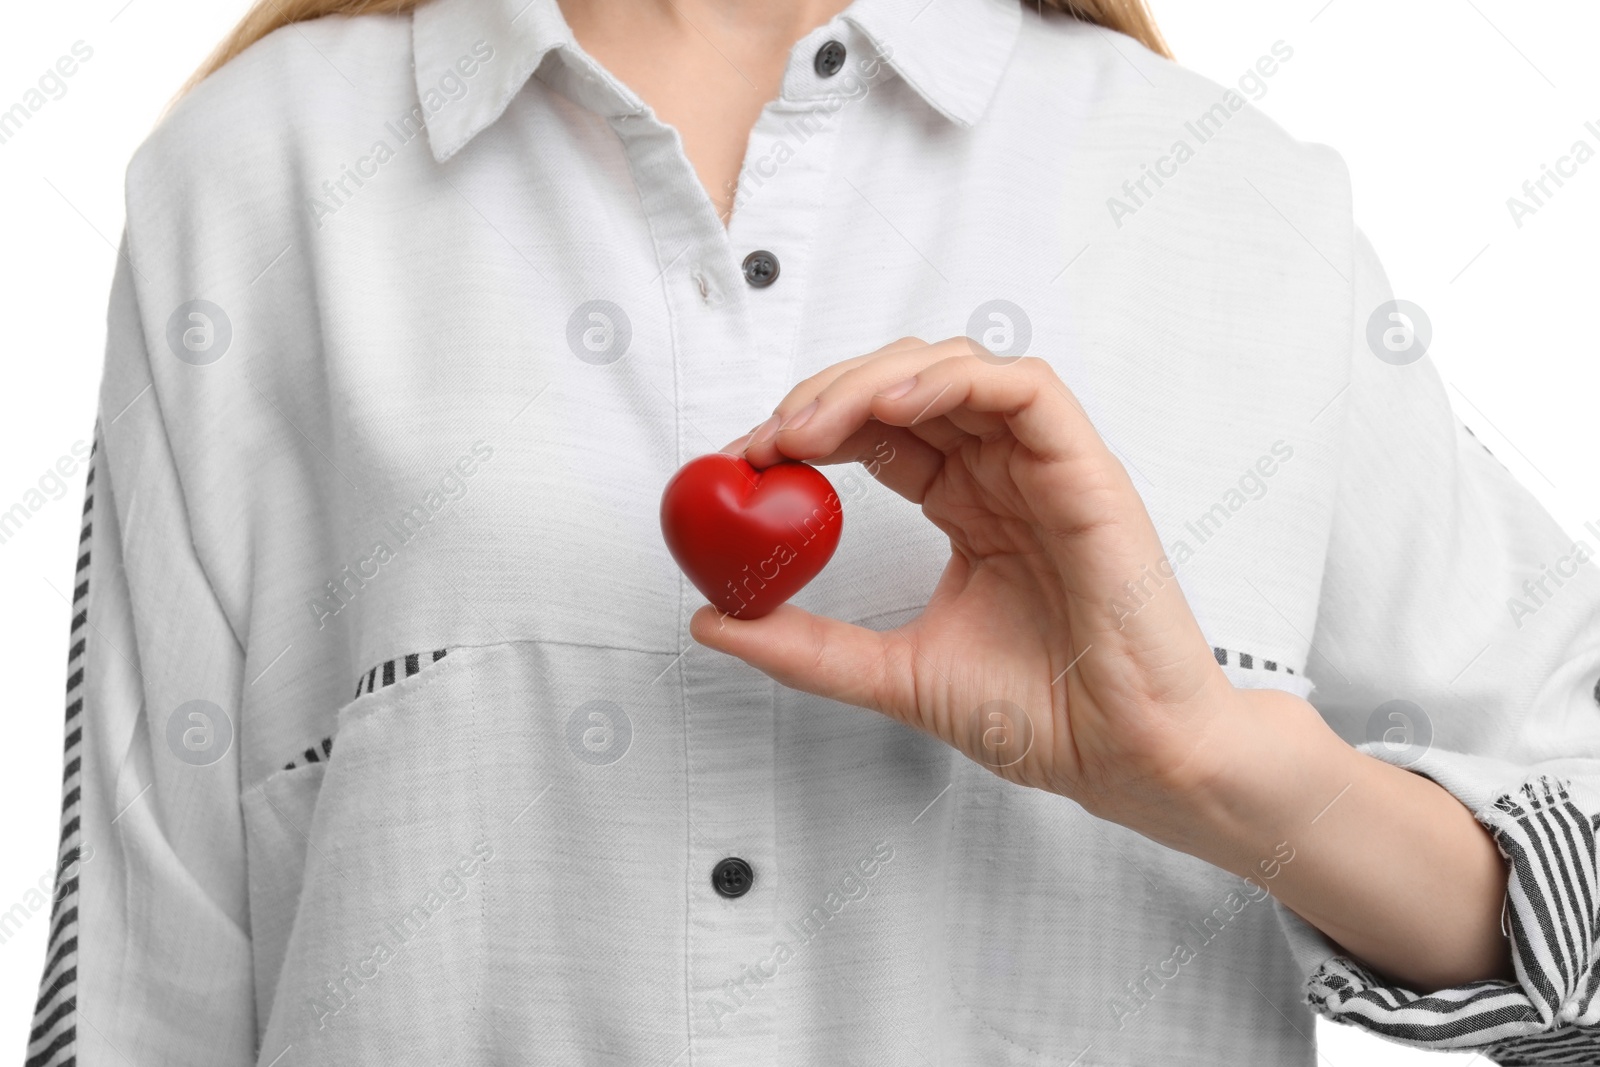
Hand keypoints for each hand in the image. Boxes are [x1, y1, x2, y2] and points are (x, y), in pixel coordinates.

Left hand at [690, 336, 1241, 842]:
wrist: (1125, 758)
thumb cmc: (1042, 717)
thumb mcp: (892, 674)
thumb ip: (806, 646)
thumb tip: (713, 619)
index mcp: (967, 508)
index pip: (876, 434)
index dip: (806, 430)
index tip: (742, 462)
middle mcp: (1003, 476)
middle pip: (904, 388)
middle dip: (825, 397)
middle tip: (766, 442)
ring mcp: (1045, 468)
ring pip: (955, 370)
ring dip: (873, 380)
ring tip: (811, 426)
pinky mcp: (1086, 469)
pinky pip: (1023, 389)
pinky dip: (952, 382)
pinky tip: (890, 408)